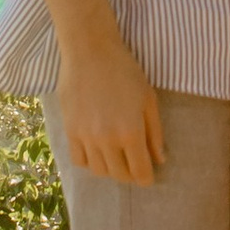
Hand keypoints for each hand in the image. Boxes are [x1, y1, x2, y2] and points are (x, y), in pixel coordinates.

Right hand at [58, 29, 164, 185]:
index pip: (140, 171)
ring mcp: (86, 137)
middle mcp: (108, 140)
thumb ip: (154, 133)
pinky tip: (97, 152)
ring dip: (110, 169)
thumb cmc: (125, 71)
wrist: (90, 51)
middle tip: (134, 165)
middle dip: (130, 174)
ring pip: (99, 171)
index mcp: (131, 132)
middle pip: (120, 175)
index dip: (147, 177)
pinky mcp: (70, 130)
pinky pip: (79, 160)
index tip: (148, 175)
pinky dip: (89, 162)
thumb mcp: (148, 99)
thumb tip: (159, 160)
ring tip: (116, 158)